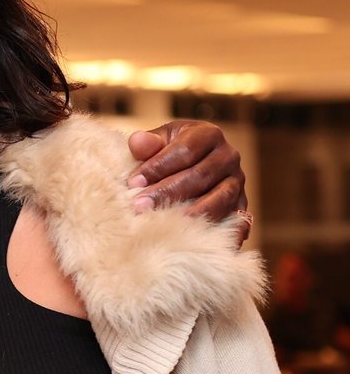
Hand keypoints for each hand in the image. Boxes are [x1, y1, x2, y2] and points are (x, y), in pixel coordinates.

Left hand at [126, 120, 246, 227]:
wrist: (193, 163)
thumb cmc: (169, 150)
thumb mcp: (159, 140)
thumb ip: (148, 142)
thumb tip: (137, 142)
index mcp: (208, 134)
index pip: (184, 150)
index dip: (158, 166)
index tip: (133, 183)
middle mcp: (228, 156)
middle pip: (199, 176)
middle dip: (167, 192)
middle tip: (139, 206)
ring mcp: (237, 181)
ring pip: (219, 198)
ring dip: (191, 213)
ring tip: (165, 223)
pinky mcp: (240, 203)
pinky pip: (235, 217)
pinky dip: (221, 229)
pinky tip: (202, 238)